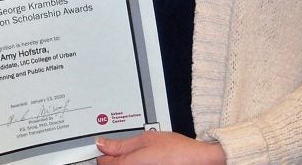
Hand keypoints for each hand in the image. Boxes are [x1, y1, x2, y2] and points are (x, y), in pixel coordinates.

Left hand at [96, 131, 225, 164]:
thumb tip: (102, 144)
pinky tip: (148, 162)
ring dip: (128, 162)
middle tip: (130, 151)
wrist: (199, 160)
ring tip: (144, 156)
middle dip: (116, 159)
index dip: (104, 152)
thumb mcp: (147, 139)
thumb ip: (122, 144)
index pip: (103, 162)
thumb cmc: (177, 150)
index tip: (105, 147)